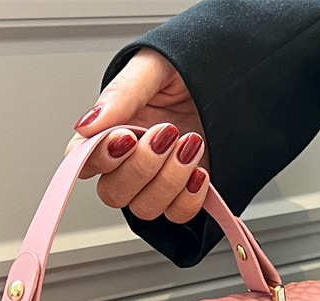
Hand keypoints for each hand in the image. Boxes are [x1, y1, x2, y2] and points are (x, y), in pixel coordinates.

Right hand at [66, 48, 209, 222]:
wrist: (236, 79)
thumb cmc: (191, 68)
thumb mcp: (154, 66)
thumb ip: (120, 94)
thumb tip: (87, 124)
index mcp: (112, 129)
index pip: (83, 161)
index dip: (100, 157)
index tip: (126, 137)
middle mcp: (129, 161)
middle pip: (113, 193)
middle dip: (141, 168)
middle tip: (166, 133)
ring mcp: (156, 181)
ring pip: (144, 208)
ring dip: (169, 180)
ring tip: (190, 143)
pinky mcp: (184, 193)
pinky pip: (177, 215)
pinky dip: (189, 197)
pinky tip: (199, 171)